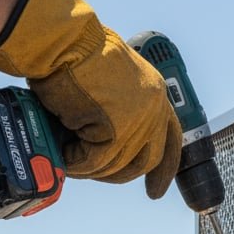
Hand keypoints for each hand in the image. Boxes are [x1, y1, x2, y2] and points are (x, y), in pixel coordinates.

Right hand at [0, 0, 181, 198]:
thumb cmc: (74, 54)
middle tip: (93, 173)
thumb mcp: (109, 84)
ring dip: (89, 166)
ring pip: (115, 165)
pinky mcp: (116, 132)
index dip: (164, 170)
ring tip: (68, 154)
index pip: (170, 140)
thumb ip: (118, 111)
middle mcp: (154, 109)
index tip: (155, 192)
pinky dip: (75, 163)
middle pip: (143, 161)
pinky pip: (93, 162)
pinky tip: (63, 153)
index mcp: (155, 94)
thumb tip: (104, 146)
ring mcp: (138, 121)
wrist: (62, 42)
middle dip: (118, 174)